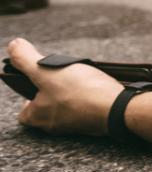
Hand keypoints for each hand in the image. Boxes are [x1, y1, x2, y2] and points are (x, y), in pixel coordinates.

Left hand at [7, 38, 121, 135]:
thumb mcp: (46, 71)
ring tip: (82, 78)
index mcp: (38, 117)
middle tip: (63, 75)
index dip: (28, 94)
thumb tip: (13, 45)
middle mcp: (54, 126)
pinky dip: (89, 97)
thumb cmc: (80, 92)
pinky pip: (86, 108)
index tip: (39, 80)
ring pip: (68, 107)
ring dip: (72, 93)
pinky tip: (96, 86)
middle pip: (47, 107)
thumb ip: (25, 58)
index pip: (24, 110)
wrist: (118, 108)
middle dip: (53, 90)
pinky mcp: (95, 121)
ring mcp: (76, 125)